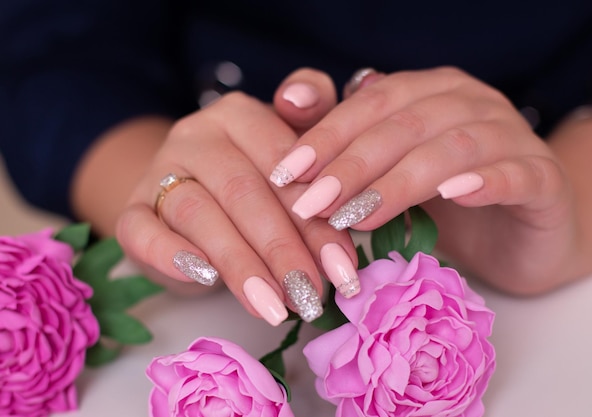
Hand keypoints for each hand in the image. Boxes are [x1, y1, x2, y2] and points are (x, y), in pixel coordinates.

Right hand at [116, 69, 359, 325]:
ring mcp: (159, 170)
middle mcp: (197, 134)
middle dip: (281, 249)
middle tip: (310, 296)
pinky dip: (172, 256)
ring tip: (273, 307)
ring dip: (239, 264)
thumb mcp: (291, 160)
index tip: (342, 267)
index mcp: (241, 115)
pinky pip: (142, 231)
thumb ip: (316, 143)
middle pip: (242, 191)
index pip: (283, 165)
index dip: (316, 219)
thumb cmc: (254, 182)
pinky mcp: (131, 209)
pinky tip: (205, 280)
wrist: (188, 196)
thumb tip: (320, 134)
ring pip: (198, 213)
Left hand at [271, 67, 576, 293]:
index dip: (326, 136)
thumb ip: (344, 142)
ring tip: (359, 215)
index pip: (371, 103)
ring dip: (401, 181)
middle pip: (405, 124)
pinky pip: (515, 173)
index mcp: (430, 92)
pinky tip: (453, 195)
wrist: (525, 234)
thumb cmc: (446, 203)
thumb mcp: (390, 173)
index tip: (286, 174)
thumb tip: (289, 102)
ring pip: (452, 148)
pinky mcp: (543, 178)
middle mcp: (471, 103)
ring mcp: (512, 137)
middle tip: (312, 204)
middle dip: (352, 165)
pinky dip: (484, 181)